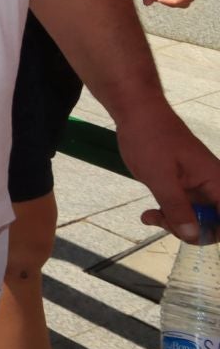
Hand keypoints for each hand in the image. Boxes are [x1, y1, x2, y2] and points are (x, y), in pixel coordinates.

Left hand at [118, 101, 219, 242]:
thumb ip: (177, 207)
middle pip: (214, 224)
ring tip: (151, 215)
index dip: (216, 232)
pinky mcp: (182, 187)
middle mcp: (213, 187)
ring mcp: (198, 188)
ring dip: (175, 223)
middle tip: (163, 221)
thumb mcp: (160, 176)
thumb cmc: (150, 138)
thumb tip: (194, 236)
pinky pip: (182, 209)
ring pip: (196, 219)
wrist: (136, 112)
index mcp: (218, 182)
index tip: (193, 235)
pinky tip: (148, 215)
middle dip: (191, 230)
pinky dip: (167, 215)